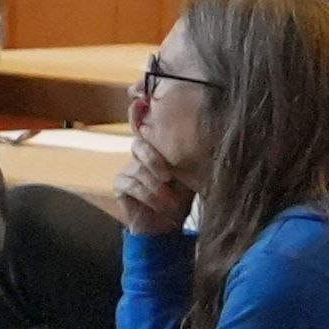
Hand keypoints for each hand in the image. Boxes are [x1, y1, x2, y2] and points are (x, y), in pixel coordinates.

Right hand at [118, 104, 202, 237]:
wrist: (167, 228)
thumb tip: (207, 134)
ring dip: (158, 188)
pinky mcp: (120, 185)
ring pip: (140, 168)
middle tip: (169, 177)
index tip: (140, 101)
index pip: (146, 126)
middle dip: (155, 161)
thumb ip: (189, 157)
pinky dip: (150, 196)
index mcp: (157, 149)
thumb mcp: (191, 175)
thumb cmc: (182, 199)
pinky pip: (133, 183)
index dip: (139, 113)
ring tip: (171, 201)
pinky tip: (162, 204)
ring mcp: (128, 169)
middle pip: (140, 145)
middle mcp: (140, 156)